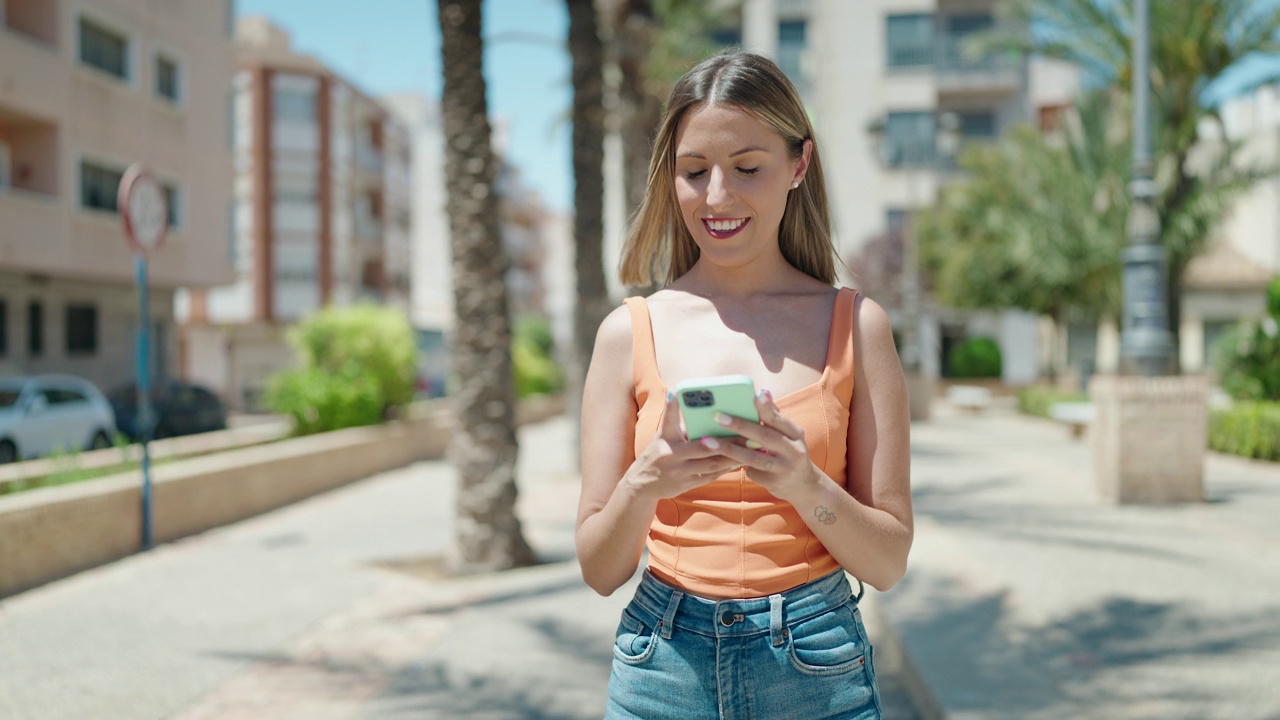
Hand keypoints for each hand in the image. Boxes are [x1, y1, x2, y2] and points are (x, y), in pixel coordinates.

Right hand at [625, 390, 742, 500]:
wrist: (643, 484)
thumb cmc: (659, 453)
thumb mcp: (664, 438)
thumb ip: (682, 427)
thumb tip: (709, 416)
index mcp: (665, 438)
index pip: (668, 419)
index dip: (670, 406)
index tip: (676, 392)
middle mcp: (670, 454)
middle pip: (702, 446)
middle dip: (726, 441)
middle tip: (746, 433)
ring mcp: (678, 471)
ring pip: (711, 463)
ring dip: (732, 456)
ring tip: (749, 448)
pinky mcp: (685, 484)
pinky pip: (710, 476)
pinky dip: (725, 469)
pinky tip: (739, 462)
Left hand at [709, 389, 820, 503]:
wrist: (803, 485)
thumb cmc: (789, 452)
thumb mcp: (789, 435)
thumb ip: (774, 417)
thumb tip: (763, 392)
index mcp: (796, 434)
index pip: (778, 419)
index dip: (766, 408)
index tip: (754, 396)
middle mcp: (794, 451)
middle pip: (764, 436)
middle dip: (740, 426)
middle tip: (718, 417)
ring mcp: (784, 469)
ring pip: (753, 457)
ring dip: (729, 449)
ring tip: (708, 441)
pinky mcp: (773, 483)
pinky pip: (750, 471)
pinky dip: (737, 465)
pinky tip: (723, 461)